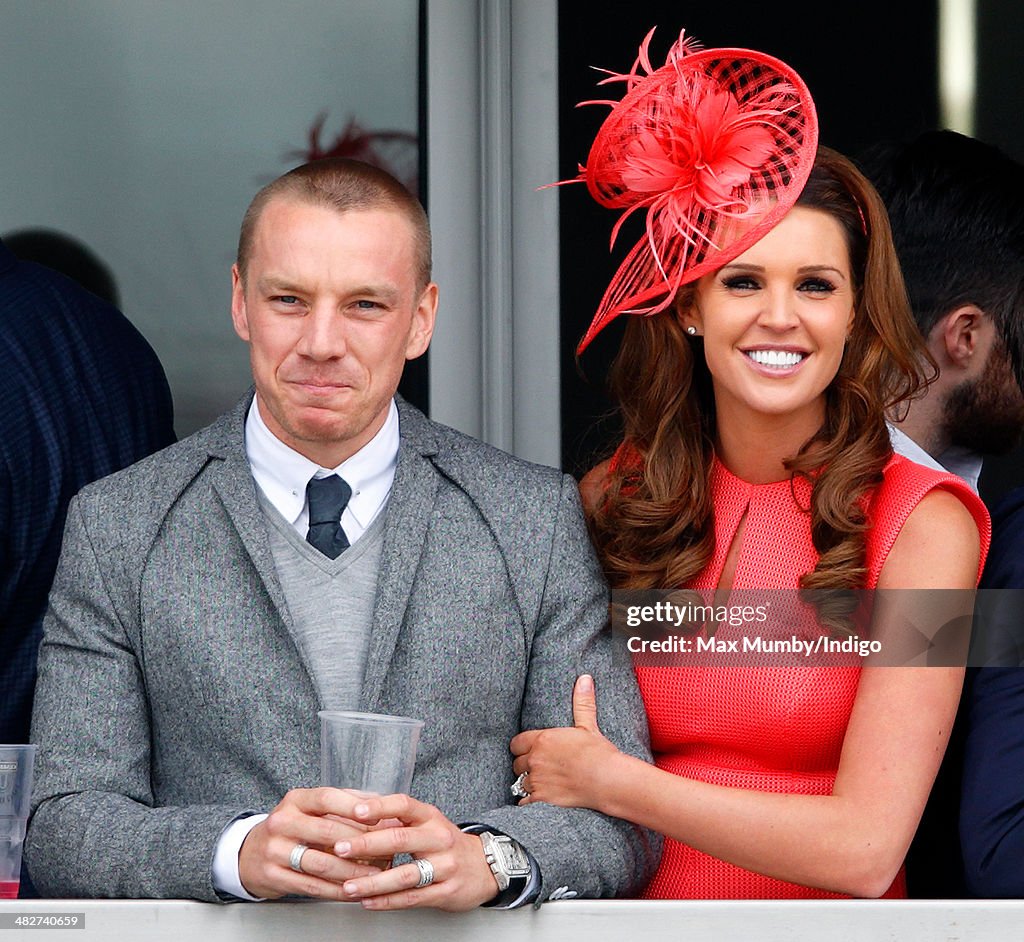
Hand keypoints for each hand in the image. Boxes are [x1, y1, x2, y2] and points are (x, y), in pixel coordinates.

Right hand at [238, 787, 386, 898]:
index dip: (353, 807)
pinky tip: (354, 890)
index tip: (378, 817)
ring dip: (353, 871)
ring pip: (321, 863)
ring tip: (377, 874)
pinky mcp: (273, 876)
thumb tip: (382, 807)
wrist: (249, 854)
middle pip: (327, 831)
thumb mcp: (310, 808)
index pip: (327, 798)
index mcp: (295, 800)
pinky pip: (311, 886)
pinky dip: (336, 890)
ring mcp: (275, 850)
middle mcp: (282, 822)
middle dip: (361, 843)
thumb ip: (345, 804)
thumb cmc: (292, 828)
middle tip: (387, 850)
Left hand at [332, 793, 500, 910]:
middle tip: (340, 848)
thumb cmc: (444, 843)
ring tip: (348, 887)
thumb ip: (395, 820)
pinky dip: (387, 902)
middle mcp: (439, 838)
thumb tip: (355, 812)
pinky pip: (412, 898)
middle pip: (400, 839)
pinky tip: (368, 902)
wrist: (484, 866)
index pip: (404, 805)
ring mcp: (445, 866)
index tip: (356, 811)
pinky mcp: (446, 891)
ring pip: (405, 875)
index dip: (380, 807)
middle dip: (367, 845)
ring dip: (373, 882)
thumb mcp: (426, 823)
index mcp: (430, 817)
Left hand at [509, 674, 623, 810]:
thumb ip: (582, 702)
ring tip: (543, 784)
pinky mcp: (541, 800)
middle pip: (517, 763)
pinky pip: (524, 802)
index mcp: (542, 739)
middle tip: (541, 768)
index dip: (523, 748)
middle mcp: (535, 759)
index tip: (532, 751)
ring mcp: (537, 781)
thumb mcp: (588, 726)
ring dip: (529, 784)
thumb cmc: (599, 753)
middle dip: (526, 766)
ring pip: (521, 783)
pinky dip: (530, 802)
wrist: (608, 780)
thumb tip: (584, 679)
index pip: (516, 743)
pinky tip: (541, 799)